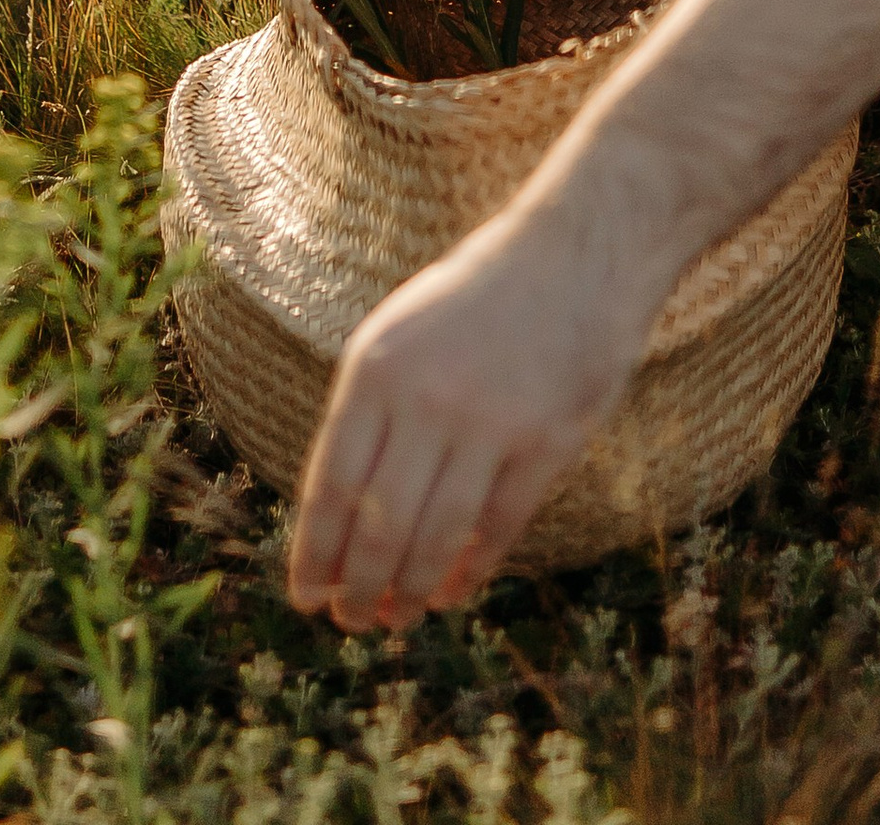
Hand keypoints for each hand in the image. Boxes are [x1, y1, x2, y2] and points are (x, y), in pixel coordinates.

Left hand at [288, 199, 653, 626]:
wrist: (575, 254)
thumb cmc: (475, 300)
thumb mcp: (399, 333)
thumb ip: (368, 413)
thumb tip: (334, 516)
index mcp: (376, 368)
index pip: (329, 484)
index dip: (314, 552)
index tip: (304, 597)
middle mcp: (426, 397)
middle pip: (379, 525)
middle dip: (359, 589)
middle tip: (352, 624)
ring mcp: (490, 421)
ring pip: (436, 537)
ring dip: (411, 592)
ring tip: (399, 617)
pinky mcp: (546, 441)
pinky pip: (497, 527)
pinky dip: (470, 571)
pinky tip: (453, 590)